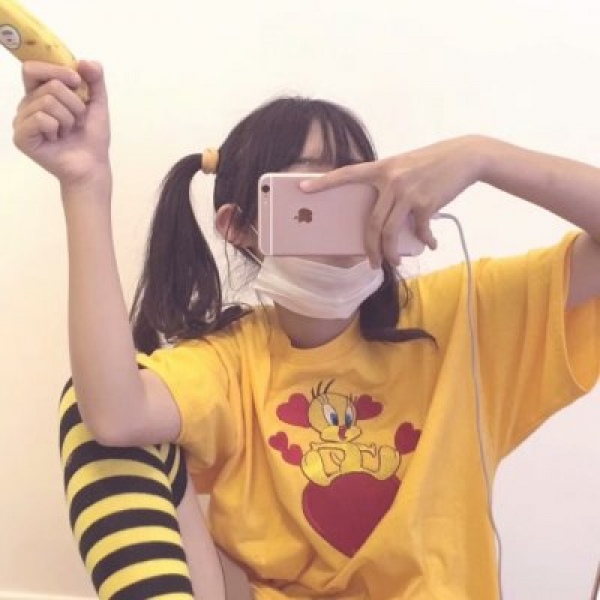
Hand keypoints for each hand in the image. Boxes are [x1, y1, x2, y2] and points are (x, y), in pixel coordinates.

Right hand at [12, 60, 110, 189]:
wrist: (92, 165)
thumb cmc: (92, 136)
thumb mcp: (97, 103)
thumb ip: (95, 79)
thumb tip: (86, 61)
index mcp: (39, 93)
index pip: (33, 67)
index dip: (56, 70)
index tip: (76, 81)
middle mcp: (27, 105)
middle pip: (49, 86)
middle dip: (73, 103)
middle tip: (76, 121)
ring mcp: (22, 121)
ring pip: (48, 102)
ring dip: (69, 119)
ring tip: (68, 132)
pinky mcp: (21, 137)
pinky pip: (41, 119)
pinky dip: (58, 129)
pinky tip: (57, 140)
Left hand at [300, 136, 483, 265]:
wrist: (467, 156)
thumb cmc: (433, 163)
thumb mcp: (406, 166)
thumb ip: (390, 186)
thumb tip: (384, 219)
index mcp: (382, 168)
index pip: (347, 174)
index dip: (324, 182)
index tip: (303, 188)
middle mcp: (390, 179)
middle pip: (371, 223)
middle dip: (371, 249)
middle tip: (372, 263)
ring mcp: (407, 192)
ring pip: (389, 232)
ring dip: (390, 253)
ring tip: (394, 263)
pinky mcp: (425, 203)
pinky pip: (418, 231)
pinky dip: (424, 241)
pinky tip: (430, 244)